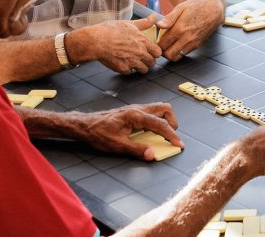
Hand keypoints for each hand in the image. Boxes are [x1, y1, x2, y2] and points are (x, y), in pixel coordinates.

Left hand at [67, 103, 182, 160]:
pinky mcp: (133, 112)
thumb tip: (153, 154)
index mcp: (135, 116)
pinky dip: (156, 121)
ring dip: (164, 121)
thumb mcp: (117, 145)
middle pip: (165, 109)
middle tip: (170, 137)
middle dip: (172, 123)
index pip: (161, 124)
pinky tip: (150, 133)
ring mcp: (135, 109)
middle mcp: (137, 109)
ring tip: (162, 136)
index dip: (172, 135)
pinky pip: (151, 113)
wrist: (85, 125)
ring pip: (158, 109)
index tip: (179, 144)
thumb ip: (137, 149)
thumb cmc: (98, 134)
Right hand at [70, 15, 161, 73]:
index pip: (158, 52)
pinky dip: (128, 69)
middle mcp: (139, 53)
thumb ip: (144, 22)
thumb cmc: (110, 31)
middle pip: (152, 62)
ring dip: (140, 67)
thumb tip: (154, 16)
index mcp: (142, 41)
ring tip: (134, 62)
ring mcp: (132, 62)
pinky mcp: (123, 69)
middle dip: (148, 60)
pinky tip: (123, 63)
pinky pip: (130, 72)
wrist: (95, 41)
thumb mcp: (129, 24)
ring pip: (144, 70)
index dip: (155, 52)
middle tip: (142, 58)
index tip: (150, 51)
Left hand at [157, 0, 224, 61]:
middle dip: (162, 51)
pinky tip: (178, 43)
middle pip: (169, 55)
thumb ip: (169, 18)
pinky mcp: (197, 46)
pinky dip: (179, 51)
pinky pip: (184, 54)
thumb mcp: (181, 7)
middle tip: (161, 44)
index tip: (156, 40)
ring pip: (177, 57)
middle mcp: (187, 38)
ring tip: (169, 44)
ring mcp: (193, 43)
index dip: (156, 43)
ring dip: (171, 52)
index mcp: (180, 28)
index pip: (163, 44)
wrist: (214, 10)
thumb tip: (159, 25)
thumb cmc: (197, 7)